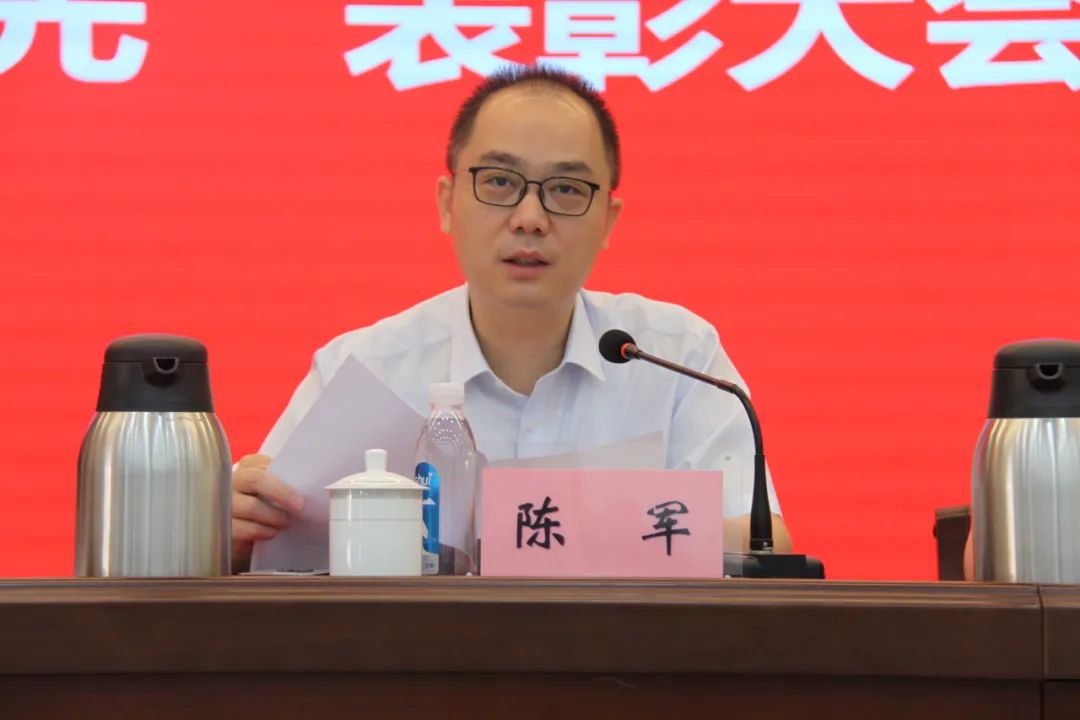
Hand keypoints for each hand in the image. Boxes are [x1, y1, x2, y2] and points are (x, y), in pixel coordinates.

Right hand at [231, 453, 304, 572]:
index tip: (303, 485)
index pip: (262, 464)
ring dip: (274, 516)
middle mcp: (232, 481)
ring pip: (251, 506)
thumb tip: (310, 486)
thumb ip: (284, 483)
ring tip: (286, 522)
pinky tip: (271, 533)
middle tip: (299, 505)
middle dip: (281, 492)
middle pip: (255, 479)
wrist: (242, 535)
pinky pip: (243, 528)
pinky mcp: (223, 526)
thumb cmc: (262, 507)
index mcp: (247, 467)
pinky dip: (262, 531)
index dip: (282, 474)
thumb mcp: (272, 492)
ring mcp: (225, 504)